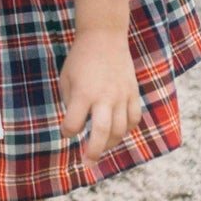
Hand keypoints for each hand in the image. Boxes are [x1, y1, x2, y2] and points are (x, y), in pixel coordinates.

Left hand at [59, 30, 142, 160]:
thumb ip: (70, 103)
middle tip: (87, 163)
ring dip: (110, 143)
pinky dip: (126, 129)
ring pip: (121, 130)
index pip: (73, 124)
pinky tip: (118, 131)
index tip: (66, 130)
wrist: (104, 36)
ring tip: (101, 147)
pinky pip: (134, 119)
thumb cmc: (80, 59)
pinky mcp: (133, 93)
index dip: (67, 131)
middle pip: (102, 133)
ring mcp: (121, 96)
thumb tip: (78, 127)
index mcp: (83, 93)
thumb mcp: (66, 78)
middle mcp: (104, 97)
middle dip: (93, 152)